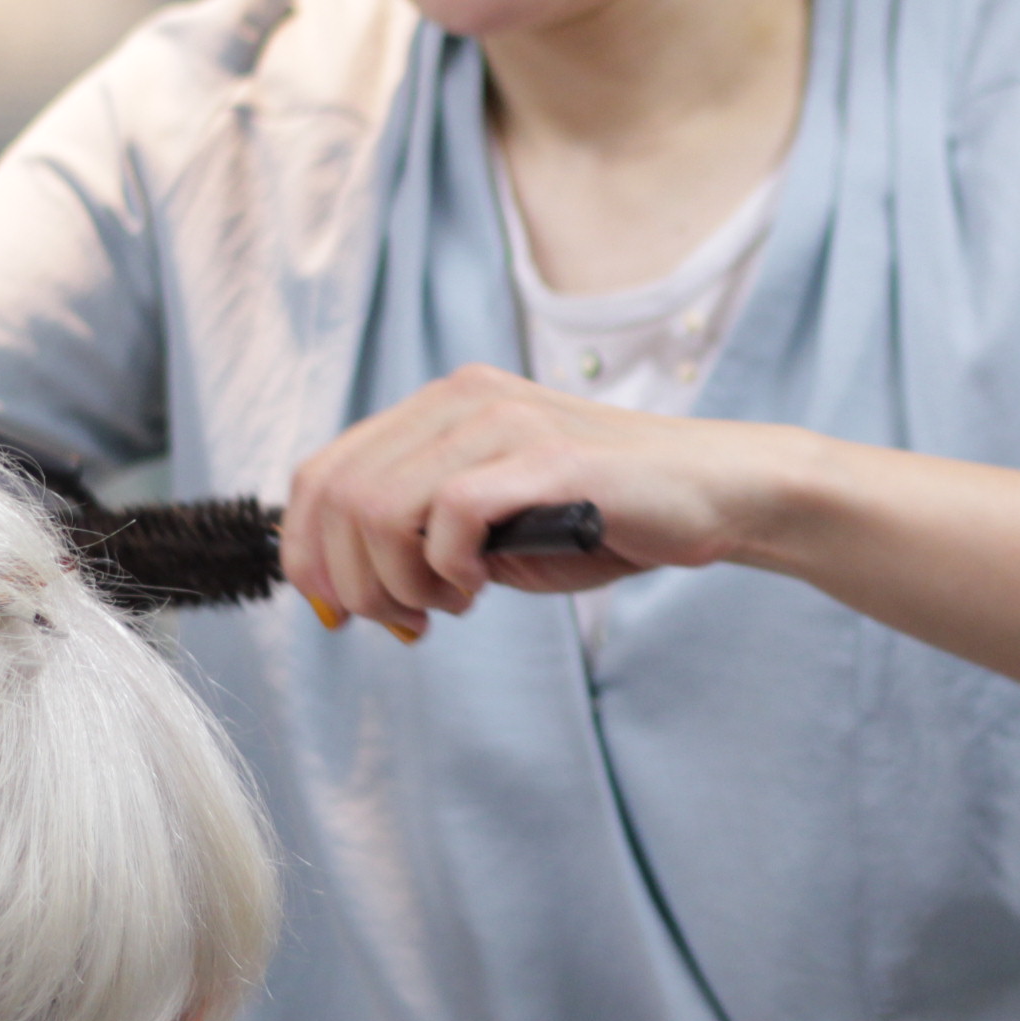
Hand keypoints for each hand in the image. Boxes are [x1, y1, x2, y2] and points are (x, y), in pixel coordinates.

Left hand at [278, 364, 806, 637]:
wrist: (713, 495)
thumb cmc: (608, 516)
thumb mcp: (494, 530)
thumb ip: (425, 540)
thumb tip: (353, 588)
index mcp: (440, 408)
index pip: (322, 471)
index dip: (306, 550)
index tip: (335, 610)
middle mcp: (461, 399)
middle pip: (337, 493)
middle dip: (352, 580)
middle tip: (404, 621)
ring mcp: (501, 419)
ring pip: (379, 505)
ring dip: (397, 581)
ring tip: (448, 604)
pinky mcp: (543, 453)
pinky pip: (449, 514)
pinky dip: (447, 568)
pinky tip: (479, 587)